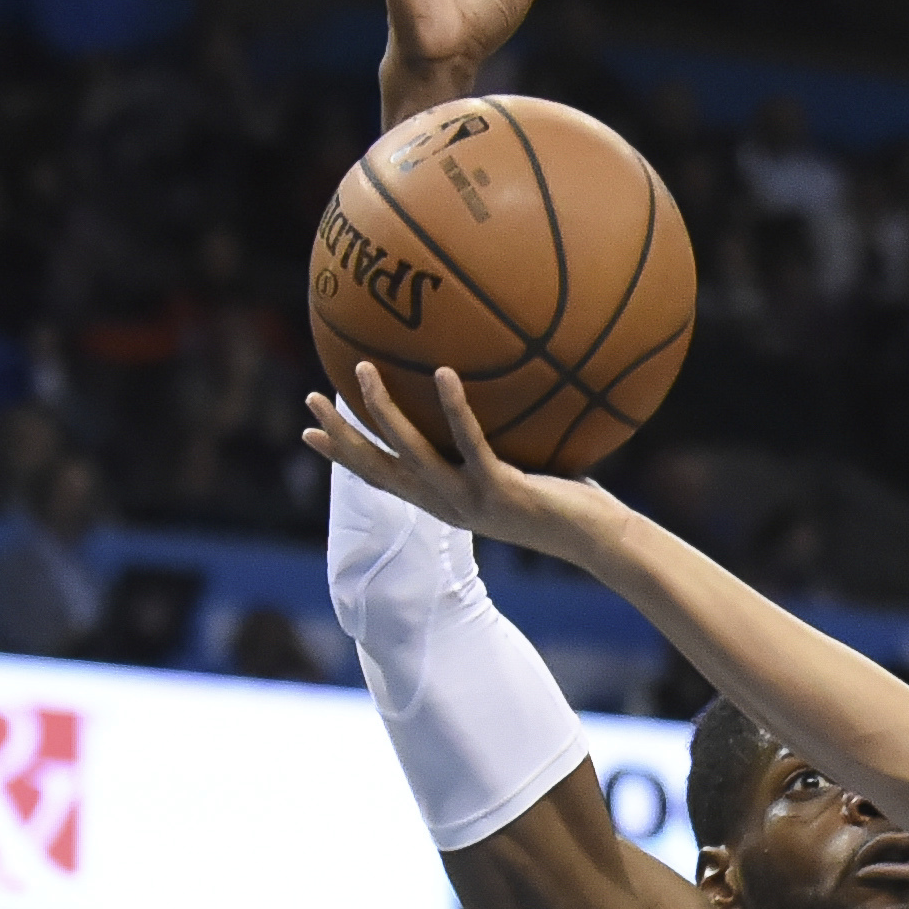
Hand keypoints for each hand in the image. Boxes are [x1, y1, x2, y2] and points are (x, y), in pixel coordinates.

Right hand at [304, 365, 619, 569]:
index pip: (382, 479)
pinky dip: (453, 406)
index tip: (308, 433)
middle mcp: (448, 505)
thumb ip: (492, 450)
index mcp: (445, 503)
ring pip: (410, 450)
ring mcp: (470, 499)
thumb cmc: (566, 505)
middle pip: (379, 467)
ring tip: (363, 368)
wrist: (599, 541)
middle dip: (341, 433)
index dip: (344, 457)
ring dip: (382, 409)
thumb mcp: (516, 475)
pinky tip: (443, 372)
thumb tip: (495, 403)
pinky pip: (470, 441)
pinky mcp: (499, 489)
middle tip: (310, 397)